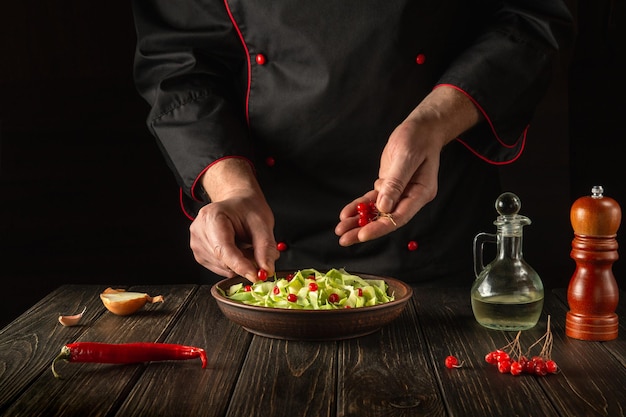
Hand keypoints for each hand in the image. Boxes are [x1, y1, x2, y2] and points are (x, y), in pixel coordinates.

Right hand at [189, 158, 278, 281]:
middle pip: (224, 261)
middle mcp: (199, 231)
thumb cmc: (248, 209)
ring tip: (246, 245)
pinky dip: (233, 264)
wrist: (237, 203)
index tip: (256, 275)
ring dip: (240, 263)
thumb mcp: (262, 223)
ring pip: (223, 267)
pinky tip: (237, 249)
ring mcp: (197, 244)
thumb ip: (265, 247)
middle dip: (245, 262)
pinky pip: (221, 269)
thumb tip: (266, 270)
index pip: (224, 249)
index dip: (240, 265)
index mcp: (212, 217)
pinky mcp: (200, 255)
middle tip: (259, 251)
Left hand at [335, 86, 480, 245]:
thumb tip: (383, 207)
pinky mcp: (388, 187)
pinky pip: (372, 201)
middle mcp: (410, 197)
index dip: (380, 227)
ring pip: (377, 213)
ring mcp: (399, 194)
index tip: (362, 234)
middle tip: (344, 239)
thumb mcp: (407, 157)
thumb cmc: (418, 139)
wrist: (422, 128)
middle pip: (385, 219)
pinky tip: (346, 215)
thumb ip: (396, 183)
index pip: (399, 217)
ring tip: (340, 231)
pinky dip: (359, 207)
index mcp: (420, 193)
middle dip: (364, 230)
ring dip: (358, 222)